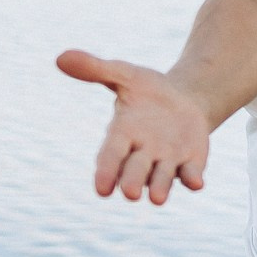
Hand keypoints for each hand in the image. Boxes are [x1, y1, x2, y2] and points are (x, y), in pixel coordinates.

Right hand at [55, 51, 212, 203]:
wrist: (185, 100)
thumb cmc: (147, 91)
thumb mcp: (124, 74)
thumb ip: (95, 69)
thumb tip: (60, 57)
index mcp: (122, 135)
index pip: (111, 156)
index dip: (106, 172)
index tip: (101, 189)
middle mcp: (142, 154)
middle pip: (135, 172)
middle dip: (132, 182)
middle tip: (129, 193)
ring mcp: (167, 162)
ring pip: (161, 179)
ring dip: (160, 187)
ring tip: (157, 199)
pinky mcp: (190, 164)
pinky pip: (190, 175)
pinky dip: (192, 179)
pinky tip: (196, 183)